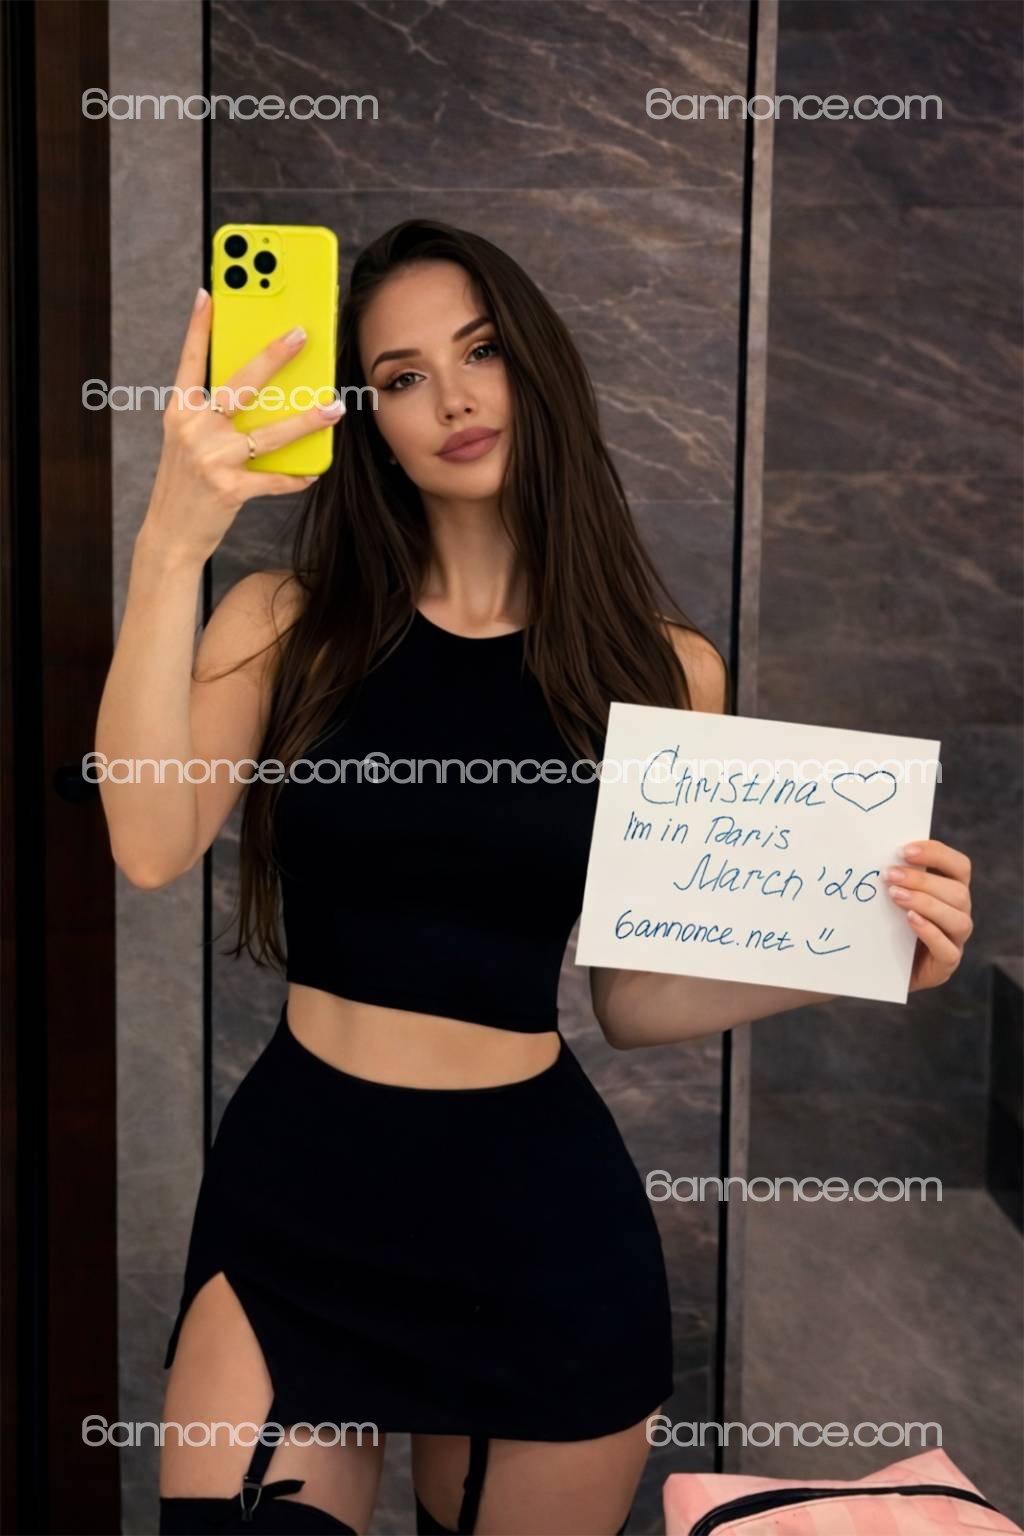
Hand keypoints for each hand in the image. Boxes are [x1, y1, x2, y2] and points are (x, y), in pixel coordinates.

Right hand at [142, 287, 344, 565]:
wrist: (170, 534)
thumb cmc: (186, 482)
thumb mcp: (189, 441)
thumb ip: (215, 415)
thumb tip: (263, 392)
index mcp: (180, 412)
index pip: (190, 361)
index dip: (199, 328)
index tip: (210, 293)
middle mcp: (193, 430)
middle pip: (240, 385)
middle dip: (273, 357)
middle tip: (301, 334)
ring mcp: (211, 459)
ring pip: (269, 433)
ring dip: (306, 420)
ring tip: (334, 407)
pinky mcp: (229, 489)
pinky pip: (273, 478)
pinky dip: (295, 476)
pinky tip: (313, 471)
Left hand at [882, 839, 973, 993]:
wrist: (883, 966)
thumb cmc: (888, 924)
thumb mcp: (892, 898)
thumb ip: (894, 878)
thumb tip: (875, 855)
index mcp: (951, 890)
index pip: (959, 866)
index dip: (936, 854)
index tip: (904, 850)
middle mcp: (959, 913)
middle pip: (958, 892)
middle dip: (922, 880)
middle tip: (889, 875)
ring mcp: (955, 940)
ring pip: (958, 919)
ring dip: (926, 903)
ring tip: (895, 896)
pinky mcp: (946, 964)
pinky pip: (948, 950)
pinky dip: (930, 932)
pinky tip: (910, 920)